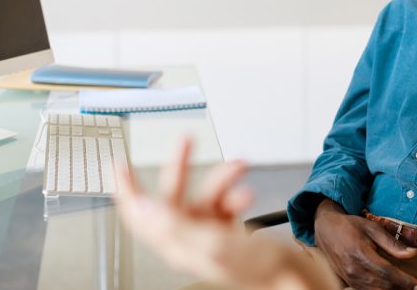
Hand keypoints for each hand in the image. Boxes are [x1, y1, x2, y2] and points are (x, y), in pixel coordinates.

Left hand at [115, 138, 337, 289]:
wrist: (296, 278)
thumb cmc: (260, 270)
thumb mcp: (215, 244)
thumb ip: (177, 225)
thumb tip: (142, 206)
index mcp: (177, 246)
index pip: (140, 218)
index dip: (128, 190)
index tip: (120, 164)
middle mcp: (188, 240)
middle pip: (172, 198)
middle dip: (180, 167)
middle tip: (186, 140)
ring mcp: (207, 234)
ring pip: (204, 195)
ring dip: (223, 178)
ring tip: (240, 165)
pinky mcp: (226, 230)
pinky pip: (224, 201)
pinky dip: (236, 192)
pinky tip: (246, 192)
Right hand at [314, 199, 416, 289]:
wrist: (326, 230)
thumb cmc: (350, 226)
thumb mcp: (372, 228)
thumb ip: (393, 243)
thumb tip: (414, 254)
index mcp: (360, 254)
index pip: (387, 273)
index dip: (406, 281)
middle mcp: (354, 270)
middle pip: (384, 287)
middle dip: (405, 289)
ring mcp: (351, 279)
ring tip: (413, 288)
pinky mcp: (350, 283)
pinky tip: (396, 288)